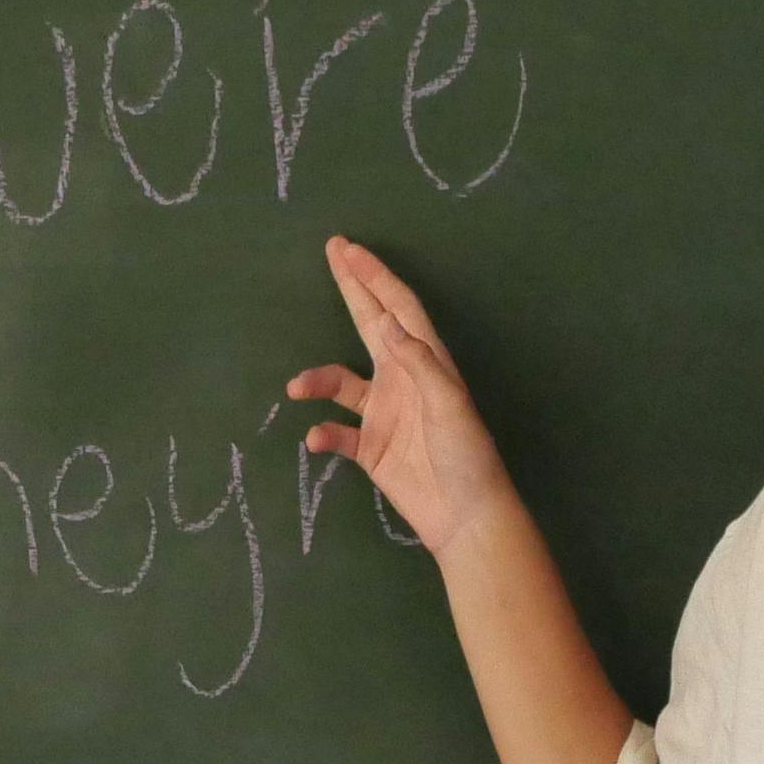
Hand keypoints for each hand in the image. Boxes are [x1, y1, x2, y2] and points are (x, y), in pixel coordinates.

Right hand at [285, 239, 521, 553]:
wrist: (464, 515)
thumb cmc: (466, 455)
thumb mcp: (449, 403)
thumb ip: (418, 363)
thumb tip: (387, 324)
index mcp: (425, 362)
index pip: (396, 308)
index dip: (373, 276)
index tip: (346, 248)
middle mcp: (402, 379)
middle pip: (370, 323)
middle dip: (352, 288)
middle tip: (332, 251)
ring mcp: (384, 414)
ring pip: (341, 382)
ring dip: (318, 379)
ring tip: (297, 386)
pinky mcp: (371, 449)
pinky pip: (338, 432)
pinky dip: (323, 433)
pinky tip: (316, 438)